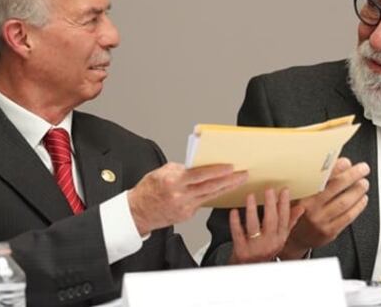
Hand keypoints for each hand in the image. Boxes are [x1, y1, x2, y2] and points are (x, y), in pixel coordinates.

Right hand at [128, 163, 245, 236]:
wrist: (137, 212)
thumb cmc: (148, 190)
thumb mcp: (161, 172)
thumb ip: (180, 168)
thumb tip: (198, 164)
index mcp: (173, 182)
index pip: (200, 175)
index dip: (217, 171)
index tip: (231, 167)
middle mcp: (180, 196)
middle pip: (210, 187)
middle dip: (229, 180)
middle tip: (243, 174)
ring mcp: (184, 208)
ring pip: (210, 196)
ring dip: (226, 188)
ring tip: (239, 181)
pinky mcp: (186, 216)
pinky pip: (203, 203)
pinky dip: (214, 195)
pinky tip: (223, 190)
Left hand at [228, 187, 303, 263]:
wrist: (249, 268)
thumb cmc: (264, 249)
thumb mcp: (279, 237)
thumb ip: (289, 221)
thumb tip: (300, 207)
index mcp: (280, 238)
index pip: (284, 218)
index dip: (284, 203)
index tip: (284, 190)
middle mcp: (269, 243)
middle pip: (271, 221)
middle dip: (270, 204)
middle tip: (269, 190)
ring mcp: (254, 247)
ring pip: (254, 226)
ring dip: (252, 210)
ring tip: (250, 196)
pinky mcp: (241, 249)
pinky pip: (238, 233)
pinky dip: (235, 222)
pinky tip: (234, 211)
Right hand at [280, 158, 369, 258]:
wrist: (293, 239)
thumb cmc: (298, 212)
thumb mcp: (297, 195)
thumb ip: (312, 181)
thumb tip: (333, 163)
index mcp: (302, 195)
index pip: (320, 177)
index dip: (336, 167)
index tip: (346, 162)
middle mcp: (311, 207)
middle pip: (336, 187)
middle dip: (352, 175)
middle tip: (363, 168)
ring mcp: (320, 220)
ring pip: (344, 202)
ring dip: (357, 191)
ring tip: (364, 183)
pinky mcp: (329, 231)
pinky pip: (347, 217)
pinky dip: (358, 206)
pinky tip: (362, 199)